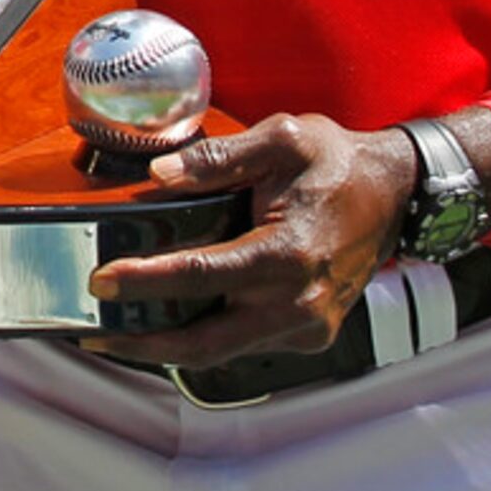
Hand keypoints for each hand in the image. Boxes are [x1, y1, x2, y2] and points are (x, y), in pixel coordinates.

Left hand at [83, 115, 412, 368]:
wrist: (397, 193)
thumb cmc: (338, 162)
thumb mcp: (281, 139)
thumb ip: (217, 158)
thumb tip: (160, 175)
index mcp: (287, 254)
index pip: (201, 275)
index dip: (146, 280)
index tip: (101, 280)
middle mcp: (298, 303)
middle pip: (206, 342)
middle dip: (144, 343)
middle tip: (93, 331)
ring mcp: (307, 326)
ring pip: (224, 352)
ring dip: (170, 345)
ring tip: (119, 331)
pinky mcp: (310, 333)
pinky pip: (246, 345)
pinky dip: (206, 338)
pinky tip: (172, 321)